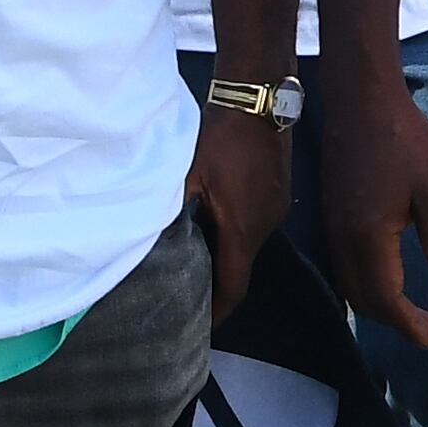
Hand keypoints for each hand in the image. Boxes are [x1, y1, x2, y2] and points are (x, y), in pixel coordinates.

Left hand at [184, 100, 288, 322]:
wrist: (259, 98)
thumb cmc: (219, 137)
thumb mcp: (186, 177)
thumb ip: (172, 215)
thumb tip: (149, 244)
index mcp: (243, 229)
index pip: (234, 288)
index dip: (217, 313)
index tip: (197, 329)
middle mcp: (266, 226)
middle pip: (241, 269)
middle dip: (216, 285)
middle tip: (185, 294)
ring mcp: (276, 209)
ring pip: (247, 247)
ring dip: (223, 256)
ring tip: (193, 259)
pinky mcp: (278, 193)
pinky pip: (254, 226)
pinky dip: (232, 235)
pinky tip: (211, 224)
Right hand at [315, 76, 427, 345]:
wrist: (359, 101)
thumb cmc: (403, 140)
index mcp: (370, 237)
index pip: (384, 298)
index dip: (408, 323)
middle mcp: (343, 239)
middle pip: (362, 298)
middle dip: (393, 320)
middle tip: (426, 329)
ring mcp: (332, 226)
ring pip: (348, 283)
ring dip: (375, 304)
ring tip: (407, 311)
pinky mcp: (331, 213)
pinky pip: (342, 264)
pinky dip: (362, 283)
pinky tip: (381, 277)